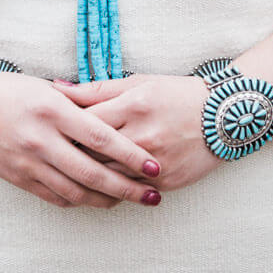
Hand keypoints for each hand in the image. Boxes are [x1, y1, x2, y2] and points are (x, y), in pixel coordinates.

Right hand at [0, 72, 162, 209]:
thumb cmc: (15, 90)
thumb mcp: (49, 89)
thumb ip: (80, 104)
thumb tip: (115, 116)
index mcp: (55, 111)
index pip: (102, 138)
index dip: (131, 155)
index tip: (155, 166)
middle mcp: (43, 139)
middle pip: (93, 172)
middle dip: (128, 188)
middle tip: (153, 195)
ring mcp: (30, 162)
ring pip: (76, 192)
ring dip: (106, 199)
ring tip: (128, 200)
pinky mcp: (19, 178)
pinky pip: (55, 197)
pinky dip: (78, 201)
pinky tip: (94, 199)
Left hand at [52, 73, 222, 191]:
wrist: (223, 117)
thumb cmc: (176, 94)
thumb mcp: (138, 83)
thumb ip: (96, 89)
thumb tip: (57, 87)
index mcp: (134, 105)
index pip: (85, 123)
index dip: (64, 128)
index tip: (48, 130)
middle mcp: (143, 135)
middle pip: (93, 153)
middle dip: (70, 154)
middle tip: (52, 154)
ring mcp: (154, 162)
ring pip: (108, 177)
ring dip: (87, 175)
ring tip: (68, 171)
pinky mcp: (164, 182)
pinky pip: (128, 190)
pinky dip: (111, 188)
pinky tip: (97, 184)